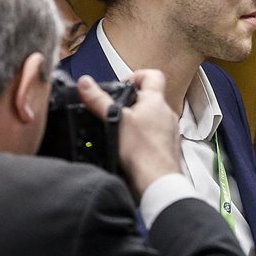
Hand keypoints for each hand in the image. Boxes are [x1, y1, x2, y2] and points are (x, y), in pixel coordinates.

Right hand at [78, 70, 179, 195]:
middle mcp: (167, 113)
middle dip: (132, 102)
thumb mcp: (115, 121)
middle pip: (150, 98)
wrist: (157, 180)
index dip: (137, 75)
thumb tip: (85, 83)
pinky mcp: (167, 146)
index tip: (122, 85)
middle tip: (116, 109)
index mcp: (156, 101)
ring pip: (153, 117)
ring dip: (137, 120)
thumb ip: (99, 101)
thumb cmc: (142, 151)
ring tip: (120, 129)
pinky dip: (142, 136)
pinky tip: (129, 145)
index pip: (153, 76)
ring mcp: (170, 130)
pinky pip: (154, 134)